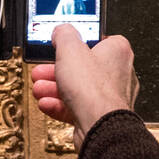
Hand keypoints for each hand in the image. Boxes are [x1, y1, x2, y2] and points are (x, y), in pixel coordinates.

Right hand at [30, 24, 138, 152]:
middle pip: (83, 67)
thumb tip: (61, 31)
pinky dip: (59, 105)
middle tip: (42, 70)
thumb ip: (64, 35)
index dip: (76, 42)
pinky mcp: (100, 117)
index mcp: (117, 52)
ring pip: (78, 89)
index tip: (61, 44)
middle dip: (57, 70)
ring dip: (54, 88)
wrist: (99, 127)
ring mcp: (109, 98)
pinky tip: (46, 103)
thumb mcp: (70, 49)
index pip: (98, 40)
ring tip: (39, 88)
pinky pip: (77, 108)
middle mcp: (118, 74)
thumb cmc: (93, 90)